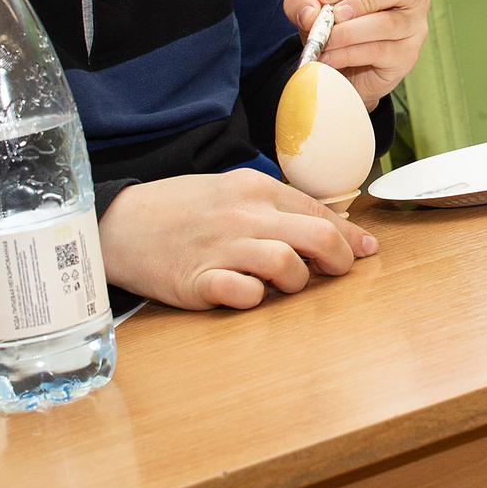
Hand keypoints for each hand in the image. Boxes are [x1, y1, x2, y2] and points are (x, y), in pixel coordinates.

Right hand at [98, 169, 376, 310]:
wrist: (119, 222)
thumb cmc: (183, 210)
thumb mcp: (232, 192)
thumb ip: (276, 207)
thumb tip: (330, 227)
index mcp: (256, 190)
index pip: (320, 212)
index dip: (350, 236)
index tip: (366, 251)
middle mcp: (243, 216)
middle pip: (317, 236)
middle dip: (340, 259)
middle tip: (339, 272)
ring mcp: (220, 249)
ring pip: (286, 264)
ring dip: (297, 281)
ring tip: (286, 283)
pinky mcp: (196, 281)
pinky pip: (243, 293)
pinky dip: (255, 297)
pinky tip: (249, 293)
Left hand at [283, 0, 428, 110]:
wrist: (345, 75)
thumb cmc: (337, 33)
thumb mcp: (313, 14)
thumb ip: (302, 5)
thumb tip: (309, 12)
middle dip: (362, 0)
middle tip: (335, 17)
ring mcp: (414, 26)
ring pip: (388, 23)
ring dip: (348, 34)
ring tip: (324, 44)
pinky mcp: (407, 55)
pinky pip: (381, 51)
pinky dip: (349, 55)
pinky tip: (330, 59)